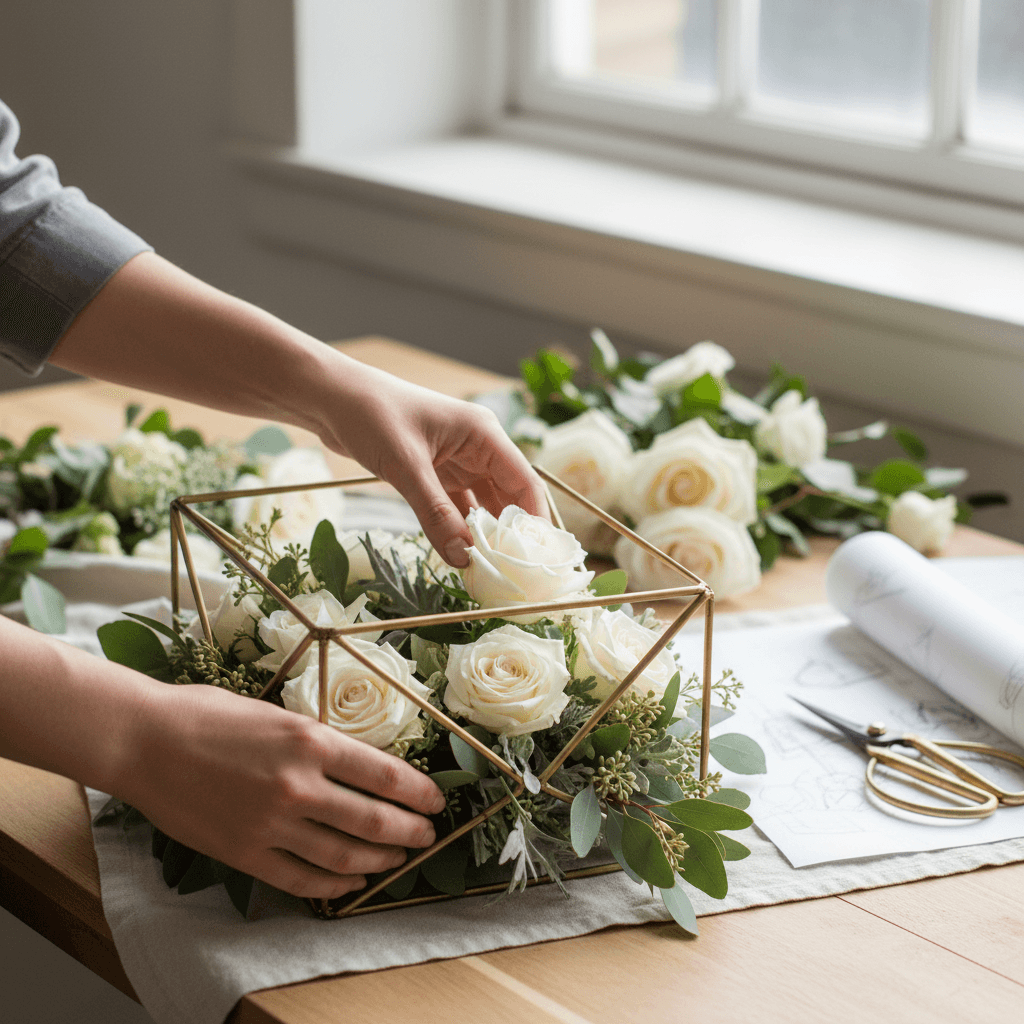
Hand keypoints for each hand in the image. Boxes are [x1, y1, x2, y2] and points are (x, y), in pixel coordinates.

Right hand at [120, 683, 446, 899]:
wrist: (145, 741)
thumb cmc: (208, 715)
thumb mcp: (277, 713)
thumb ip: (316, 742)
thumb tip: (356, 765)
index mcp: (310, 740)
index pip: (385, 775)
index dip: (419, 792)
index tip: (435, 800)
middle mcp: (298, 785)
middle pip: (374, 819)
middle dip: (411, 830)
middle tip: (428, 835)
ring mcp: (271, 824)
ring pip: (344, 854)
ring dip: (380, 860)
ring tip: (398, 858)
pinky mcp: (244, 853)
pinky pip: (301, 878)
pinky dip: (333, 884)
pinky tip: (350, 882)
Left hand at [312, 358, 549, 566]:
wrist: (330, 398)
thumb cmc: (370, 414)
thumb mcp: (405, 466)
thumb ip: (435, 513)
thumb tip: (463, 557)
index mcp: (483, 434)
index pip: (525, 482)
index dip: (535, 520)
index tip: (536, 559)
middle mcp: (477, 447)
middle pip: (508, 497)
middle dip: (511, 533)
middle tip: (512, 573)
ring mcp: (457, 460)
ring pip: (483, 504)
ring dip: (484, 534)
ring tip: (489, 570)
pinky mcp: (435, 473)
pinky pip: (457, 506)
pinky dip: (459, 529)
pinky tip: (461, 554)